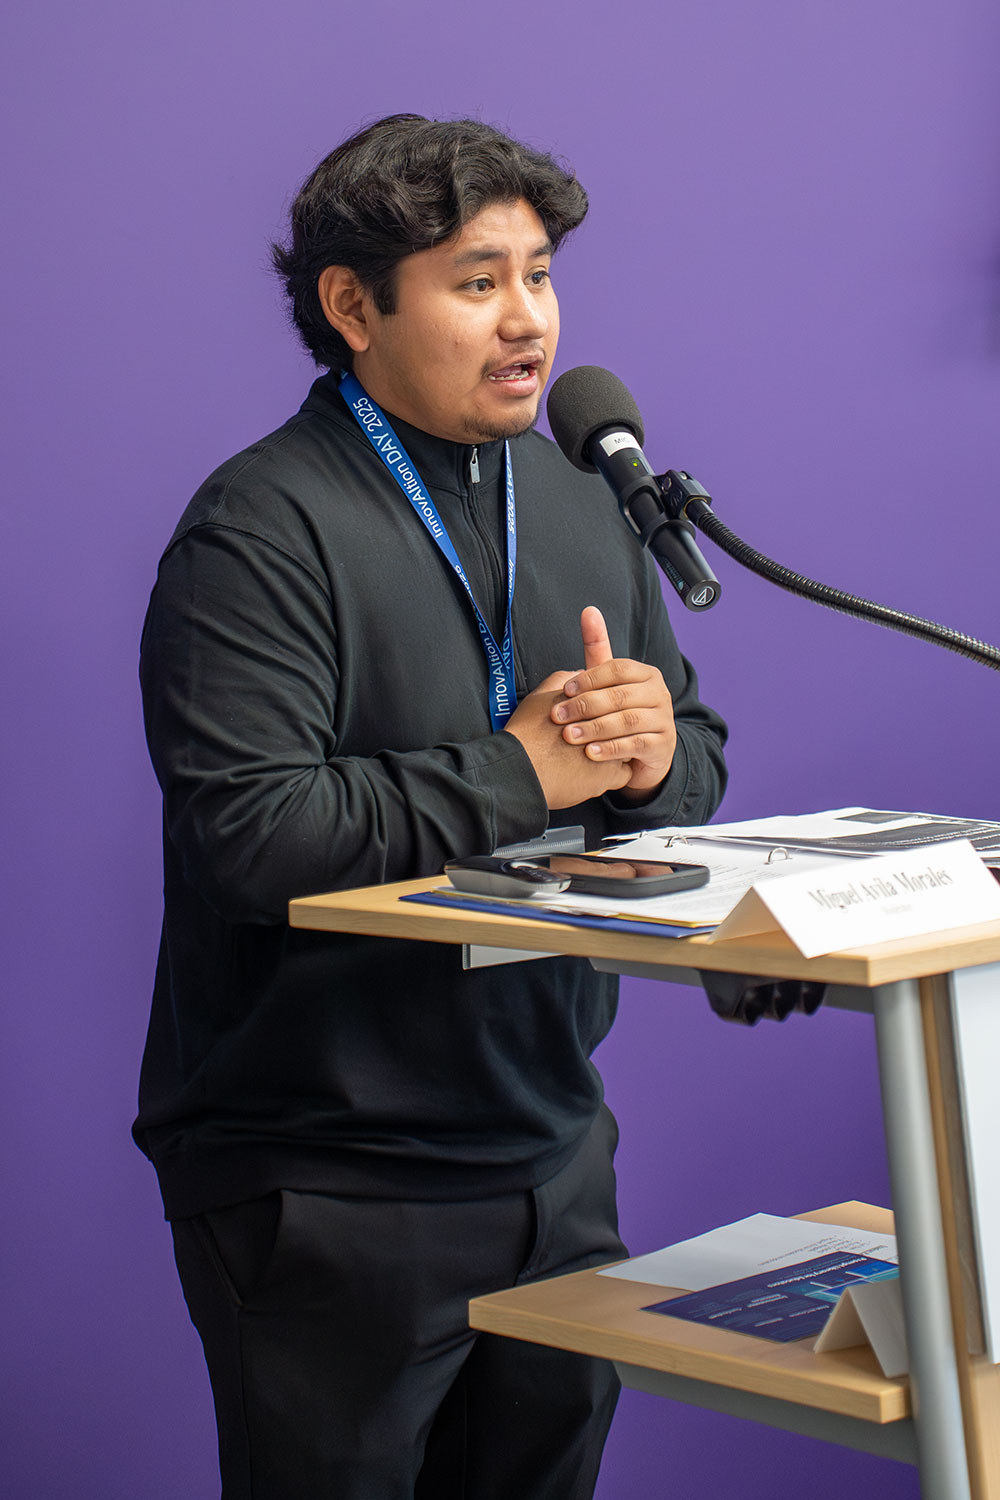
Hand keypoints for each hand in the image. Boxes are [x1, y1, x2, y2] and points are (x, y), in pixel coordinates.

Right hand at [504, 670, 630, 808]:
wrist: (522, 768)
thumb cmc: (527, 736)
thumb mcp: (540, 696)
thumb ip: (562, 680)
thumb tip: (577, 674)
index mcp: (591, 703)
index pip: (615, 702)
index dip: (605, 711)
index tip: (596, 719)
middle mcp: (605, 723)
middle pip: (624, 724)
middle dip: (613, 731)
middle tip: (596, 738)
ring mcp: (611, 748)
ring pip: (626, 749)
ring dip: (614, 753)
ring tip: (594, 758)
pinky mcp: (610, 774)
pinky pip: (624, 774)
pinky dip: (612, 777)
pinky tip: (596, 775)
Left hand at [551, 607, 676, 798]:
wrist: (646, 751)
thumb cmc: (621, 710)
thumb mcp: (609, 681)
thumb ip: (598, 647)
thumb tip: (589, 610)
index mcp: (646, 673)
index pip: (617, 669)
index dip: (589, 679)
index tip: (563, 690)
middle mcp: (660, 694)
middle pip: (619, 696)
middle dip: (584, 706)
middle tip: (557, 716)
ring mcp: (664, 720)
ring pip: (626, 721)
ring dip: (594, 729)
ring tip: (569, 736)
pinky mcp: (663, 746)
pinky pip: (635, 745)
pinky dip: (611, 749)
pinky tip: (590, 753)